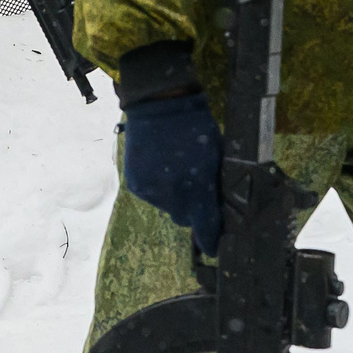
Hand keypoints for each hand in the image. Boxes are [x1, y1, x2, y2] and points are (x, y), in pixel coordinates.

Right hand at [122, 90, 224, 254]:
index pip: (206, 228)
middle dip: (192, 209)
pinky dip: (158, 188)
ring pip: (168, 207)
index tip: (214, 248)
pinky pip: (152, 197)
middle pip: (185, 219)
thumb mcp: (216, 156)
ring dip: (174, 196)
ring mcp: (151, 192)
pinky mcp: (135, 186)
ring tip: (175, 169)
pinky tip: (160, 167)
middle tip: (196, 187)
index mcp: (197, 189)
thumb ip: (215, 186)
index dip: (211, 241)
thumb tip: (217, 207)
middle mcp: (172, 196)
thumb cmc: (196, 127)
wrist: (158, 105)